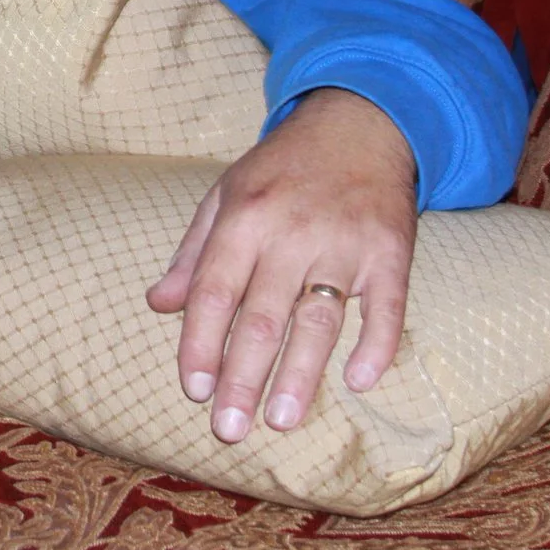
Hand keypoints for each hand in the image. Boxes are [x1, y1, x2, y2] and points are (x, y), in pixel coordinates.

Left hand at [146, 88, 417, 442]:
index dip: (201, 343)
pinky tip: (359, 380)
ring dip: (300, 374)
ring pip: (320, 319)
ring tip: (280, 420)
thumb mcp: (227, 194)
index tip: (193, 390)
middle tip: (229, 429)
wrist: (361, 120)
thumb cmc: (283, 168)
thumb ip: (193, 252)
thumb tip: (158, 304)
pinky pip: (387, 305)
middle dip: (243, 378)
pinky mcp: (392, 249)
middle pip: (263, 316)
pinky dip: (377, 344)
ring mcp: (346, 242)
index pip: (214, 290)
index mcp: (245, 217)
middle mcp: (293, 231)